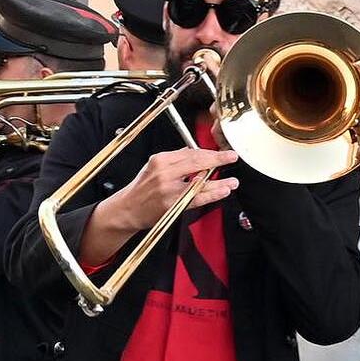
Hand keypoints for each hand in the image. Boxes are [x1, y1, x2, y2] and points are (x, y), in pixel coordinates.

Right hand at [104, 146, 239, 231]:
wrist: (127, 209)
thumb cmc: (141, 189)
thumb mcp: (152, 167)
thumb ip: (174, 158)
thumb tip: (193, 151)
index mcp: (160, 160)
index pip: (190, 153)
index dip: (209, 152)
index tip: (221, 152)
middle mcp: (164, 173)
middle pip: (196, 162)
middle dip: (217, 159)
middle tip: (231, 157)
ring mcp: (169, 189)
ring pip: (199, 181)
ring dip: (219, 181)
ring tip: (232, 181)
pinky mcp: (173, 204)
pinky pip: (197, 198)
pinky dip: (212, 194)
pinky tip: (223, 190)